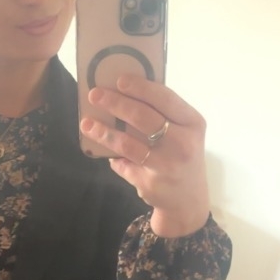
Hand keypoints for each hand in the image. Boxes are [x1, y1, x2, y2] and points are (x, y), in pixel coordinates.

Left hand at [80, 75, 210, 237]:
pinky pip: (123, 165)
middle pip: (143, 118)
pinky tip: (101, 150)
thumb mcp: (185, 131)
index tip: (119, 79)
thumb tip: (123, 91)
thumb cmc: (183, 155)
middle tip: (95, 94)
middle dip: (115, 104)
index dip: (140, 88)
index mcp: (193, 123)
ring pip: (127, 144)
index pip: (165, 99)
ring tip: (87, 123)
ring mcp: (166, 166)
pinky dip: (112, 157)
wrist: (188, 199)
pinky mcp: (150, 183)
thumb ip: (163, 113)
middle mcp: (182, 144)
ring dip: (104, 132)